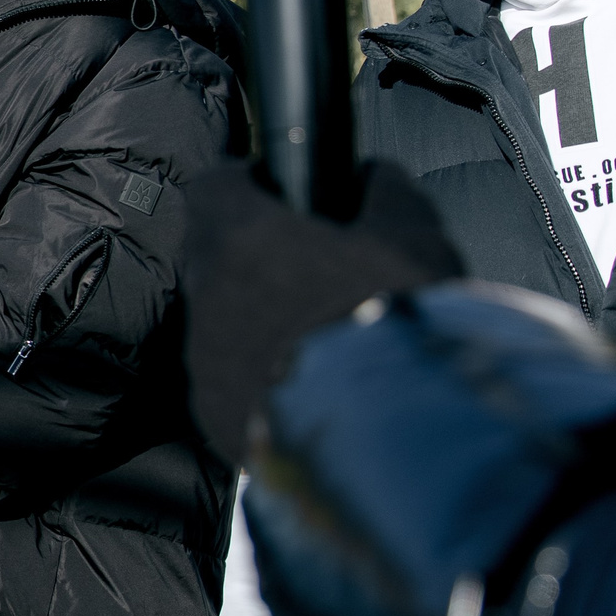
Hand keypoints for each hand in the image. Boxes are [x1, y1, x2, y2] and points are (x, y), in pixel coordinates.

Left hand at [182, 162, 461, 469]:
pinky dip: (261, 376)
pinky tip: (311, 387)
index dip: (245, 184)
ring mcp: (203, 361)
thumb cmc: (396, 320)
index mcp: (241, 239)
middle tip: (310, 267)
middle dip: (253, 255)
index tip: (278, 192)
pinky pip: (229, 381)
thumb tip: (371, 175)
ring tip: (319, 336)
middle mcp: (207, 295)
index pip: (213, 185)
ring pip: (220, 322)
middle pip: (212, 255)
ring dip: (257, 320)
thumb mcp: (412, 236)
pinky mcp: (214, 416)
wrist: (385, 439)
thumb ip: (383, 191)